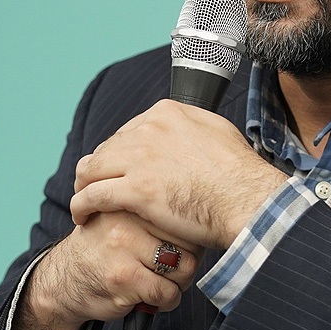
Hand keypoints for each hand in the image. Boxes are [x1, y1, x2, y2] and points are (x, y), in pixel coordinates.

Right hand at [15, 211, 200, 329]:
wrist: (64, 281)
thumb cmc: (106, 251)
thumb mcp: (125, 218)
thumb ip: (156, 211)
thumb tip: (207, 216)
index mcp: (130, 198)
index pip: (184, 215)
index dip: (190, 239)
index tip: (176, 249)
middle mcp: (126, 216)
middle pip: (190, 241)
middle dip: (186, 263)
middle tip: (169, 271)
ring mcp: (123, 245)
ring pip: (183, 268)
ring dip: (178, 284)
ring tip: (160, 283)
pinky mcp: (123, 276)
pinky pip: (167, 292)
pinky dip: (166, 302)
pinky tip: (151, 299)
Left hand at [70, 100, 286, 250]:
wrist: (248, 200)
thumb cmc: (240, 175)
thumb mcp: (217, 132)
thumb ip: (192, 128)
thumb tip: (184, 130)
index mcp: (166, 114)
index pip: (128, 131)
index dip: (120, 153)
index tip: (119, 170)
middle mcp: (148, 130)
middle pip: (107, 148)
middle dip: (100, 170)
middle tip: (96, 188)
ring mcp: (139, 159)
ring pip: (92, 169)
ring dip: (83, 185)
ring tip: (84, 201)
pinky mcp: (135, 189)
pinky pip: (93, 195)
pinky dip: (82, 205)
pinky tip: (82, 216)